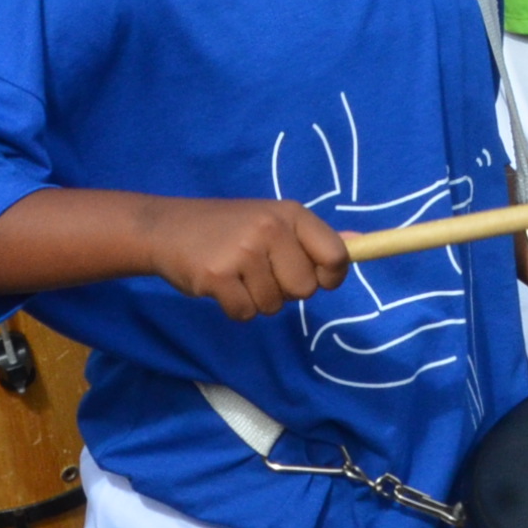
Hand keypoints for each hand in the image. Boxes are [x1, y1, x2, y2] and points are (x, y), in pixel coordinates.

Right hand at [138, 195, 352, 319]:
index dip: (330, 277)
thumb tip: (361, 242)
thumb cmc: (228, 227)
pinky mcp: (217, 276)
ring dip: (256, 299)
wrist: (166, 228)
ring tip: (236, 274)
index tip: (315, 278)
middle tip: (259, 271)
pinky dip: (234, 308)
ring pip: (274, 305)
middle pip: (305, 289)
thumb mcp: (272, 220)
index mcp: (290, 214)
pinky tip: (220, 285)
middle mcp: (270, 228)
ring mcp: (243, 252)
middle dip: (285, 290)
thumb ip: (314, 237)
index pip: (336, 256)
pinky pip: (245, 314)